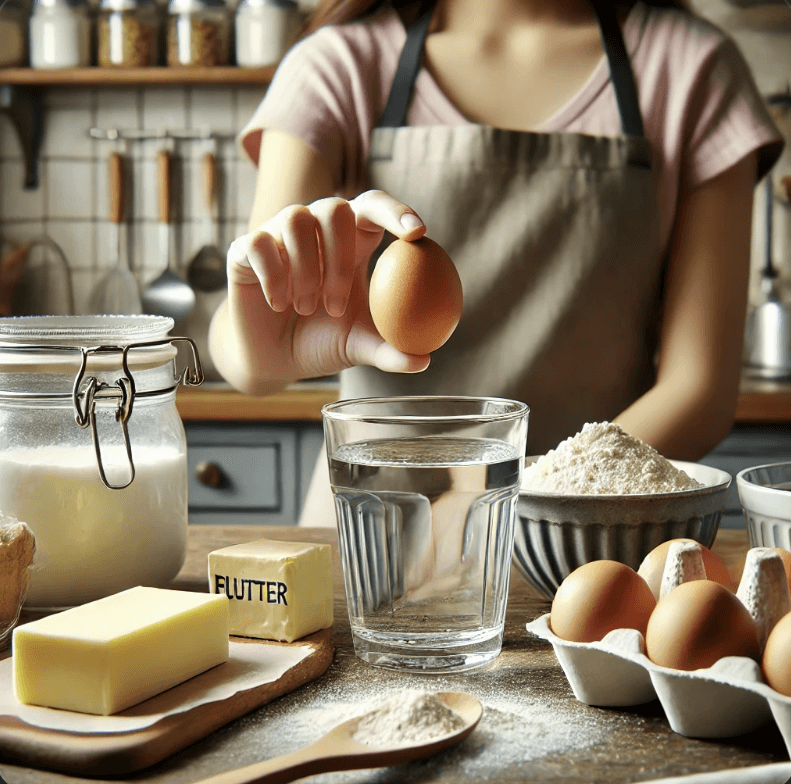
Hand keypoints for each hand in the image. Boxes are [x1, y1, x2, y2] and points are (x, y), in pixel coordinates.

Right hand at [217, 190, 429, 390]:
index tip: (417, 235)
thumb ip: (390, 350)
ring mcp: (279, 233)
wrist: (274, 358)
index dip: (396, 211)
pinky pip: (260, 243)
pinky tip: (279, 304)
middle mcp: (316, 227)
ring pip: (296, 219)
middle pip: (335, 209)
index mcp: (352, 240)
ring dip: (306, 269)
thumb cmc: (324, 343)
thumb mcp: (359, 347)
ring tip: (306, 308)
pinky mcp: (246, 248)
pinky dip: (273, 276)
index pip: (375, 206)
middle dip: (340, 258)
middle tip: (336, 306)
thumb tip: (424, 360)